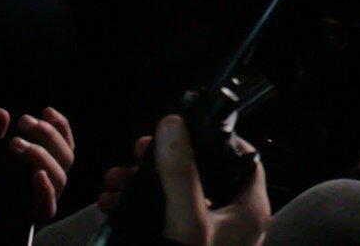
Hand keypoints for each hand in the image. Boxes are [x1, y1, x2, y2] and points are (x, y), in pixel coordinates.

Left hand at [0, 107, 74, 221]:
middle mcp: (47, 183)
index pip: (64, 145)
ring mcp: (42, 201)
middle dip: (48, 135)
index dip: (61, 127)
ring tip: (16, 143)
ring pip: (60, 177)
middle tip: (24, 121)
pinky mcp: (33, 219)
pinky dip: (46, 189)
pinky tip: (37, 175)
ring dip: (42, 156)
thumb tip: (1, 113)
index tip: (46, 111)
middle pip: (66, 157)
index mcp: (42, 166)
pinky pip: (49, 206)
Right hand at [99, 117, 269, 245]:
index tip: (174, 132)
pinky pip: (164, 218)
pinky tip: (112, 206)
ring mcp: (208, 235)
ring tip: (112, 184)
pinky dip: (140, 207)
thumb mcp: (186, 222)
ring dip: (142, 184)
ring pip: (177, 194)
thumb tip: (172, 125)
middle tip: (131, 157)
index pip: (240, 155)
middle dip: (160, 162)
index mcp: (248, 208)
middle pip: (200, 172)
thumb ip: (180, 174)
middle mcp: (232, 219)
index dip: (209, 139)